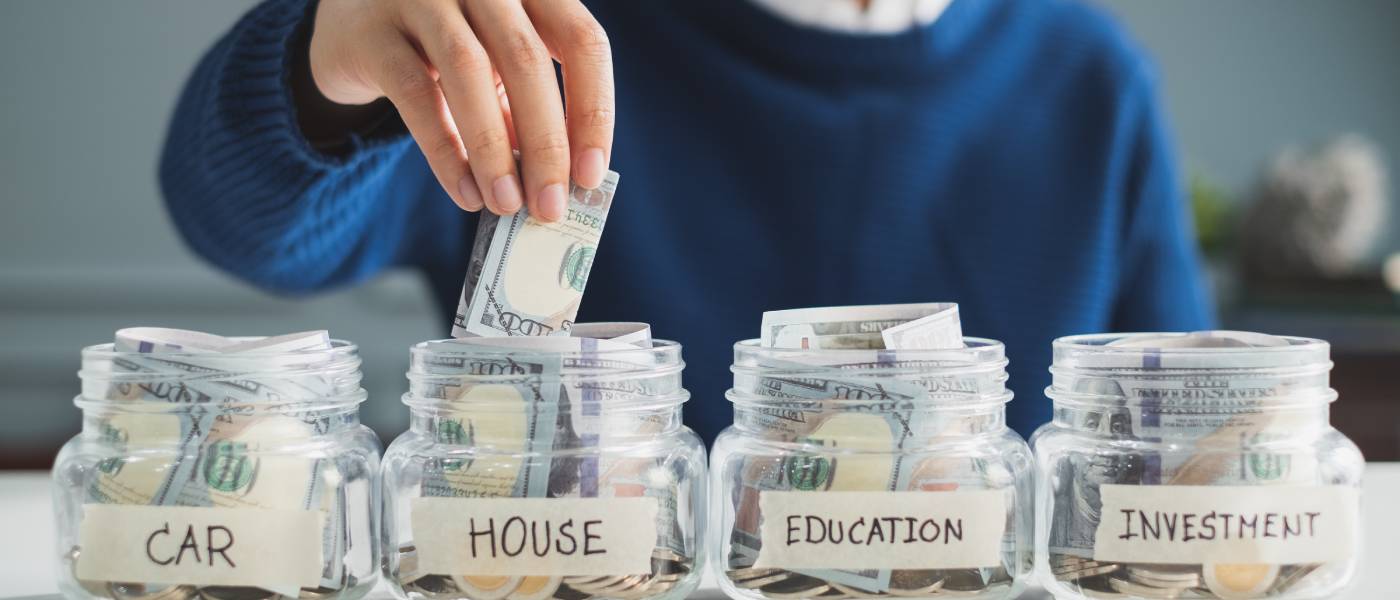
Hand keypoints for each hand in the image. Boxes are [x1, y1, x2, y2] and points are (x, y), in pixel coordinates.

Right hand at [307, 0, 613, 220]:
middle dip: (546, 144)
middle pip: (527, 59)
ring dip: (495, 150)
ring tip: (507, 205)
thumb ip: (526, 111)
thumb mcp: (497, 70)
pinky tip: (466, 194)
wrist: (353, 26)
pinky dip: (445, 151)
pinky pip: (415, 93)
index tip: (591, 176)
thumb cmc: (444, 51)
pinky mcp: (373, 31)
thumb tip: (560, 185)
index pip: (582, 40)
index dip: (593, 110)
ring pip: (470, 71)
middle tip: (551, 208)